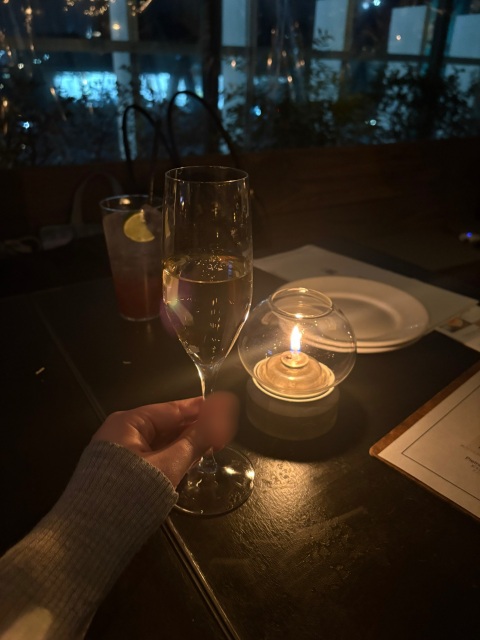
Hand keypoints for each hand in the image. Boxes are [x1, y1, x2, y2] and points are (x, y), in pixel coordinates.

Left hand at [92, 392, 238, 487]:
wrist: (90, 538)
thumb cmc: (130, 493)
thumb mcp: (169, 464)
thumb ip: (197, 438)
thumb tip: (222, 413)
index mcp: (128, 423)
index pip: (172, 409)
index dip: (201, 409)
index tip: (226, 408)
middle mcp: (122, 433)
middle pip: (166, 425)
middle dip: (194, 429)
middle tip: (224, 433)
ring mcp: (120, 454)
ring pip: (160, 443)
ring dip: (185, 445)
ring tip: (212, 447)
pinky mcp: (120, 474)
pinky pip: (152, 458)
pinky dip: (172, 458)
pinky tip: (189, 462)